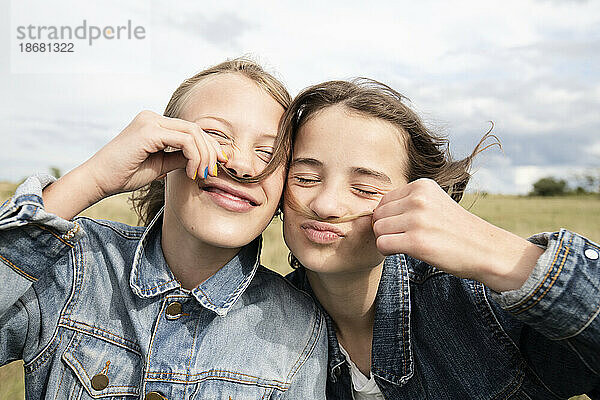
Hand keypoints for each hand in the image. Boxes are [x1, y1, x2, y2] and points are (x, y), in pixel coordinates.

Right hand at [42, 111, 226, 219]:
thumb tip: (205, 159)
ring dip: (204, 155)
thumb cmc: (125, 175)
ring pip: (193, 133)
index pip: (191, 130)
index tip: (219, 164)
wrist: (98, 180)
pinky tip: (191, 172)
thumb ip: (180, 158)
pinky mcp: (149, 131)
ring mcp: (150, 121)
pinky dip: (194, 156)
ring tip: (202, 174)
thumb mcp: (161, 166)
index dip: (209, 146)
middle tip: (214, 171)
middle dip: (211, 151)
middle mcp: (153, 118)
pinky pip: (184, 140)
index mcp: (155, 124)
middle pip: (196, 129)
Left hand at [372, 178, 543, 291]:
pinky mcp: (416, 242)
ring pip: (378, 229)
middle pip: (378, 215)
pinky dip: (388, 251)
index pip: (384, 200)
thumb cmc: (456, 229)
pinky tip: (406, 252)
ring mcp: (417, 220)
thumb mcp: (435, 203)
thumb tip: (373, 212)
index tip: (405, 227)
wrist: (486, 249)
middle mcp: (418, 199)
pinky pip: (383, 244)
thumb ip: (408, 202)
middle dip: (386, 229)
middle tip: (405, 238)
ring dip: (387, 240)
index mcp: (422, 186)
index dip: (389, 217)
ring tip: (408, 244)